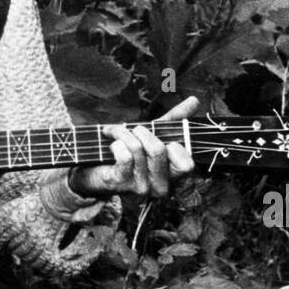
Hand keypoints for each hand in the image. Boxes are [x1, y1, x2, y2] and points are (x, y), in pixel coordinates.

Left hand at [67, 96, 197, 199]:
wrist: (93, 170)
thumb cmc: (127, 153)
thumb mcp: (152, 135)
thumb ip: (174, 120)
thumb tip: (195, 100)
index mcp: (171, 176)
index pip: (186, 165)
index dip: (174, 145)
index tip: (159, 138)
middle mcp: (159, 186)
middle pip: (158, 150)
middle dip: (142, 132)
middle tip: (132, 131)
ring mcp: (139, 188)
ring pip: (138, 149)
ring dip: (123, 133)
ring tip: (115, 133)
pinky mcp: (119, 184)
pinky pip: (124, 156)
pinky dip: (115, 142)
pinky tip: (111, 144)